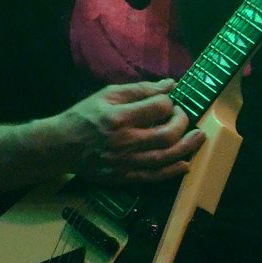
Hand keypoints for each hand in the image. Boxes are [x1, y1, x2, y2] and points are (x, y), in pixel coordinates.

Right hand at [63, 78, 204, 184]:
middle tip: (182, 117)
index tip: (168, 102)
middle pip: (167, 134)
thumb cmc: (85, 116)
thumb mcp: (108, 94)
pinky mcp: (124, 177)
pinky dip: (173, 171)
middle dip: (182, 123)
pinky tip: (185, 163)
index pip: (159, 108)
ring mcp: (125, 162)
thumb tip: (170, 85)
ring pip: (165, 157)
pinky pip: (154, 176)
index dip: (169, 103)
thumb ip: (140, 89)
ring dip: (187, 147)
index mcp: (120, 116)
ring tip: (199, 137)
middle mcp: (125, 141)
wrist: (62, 146)